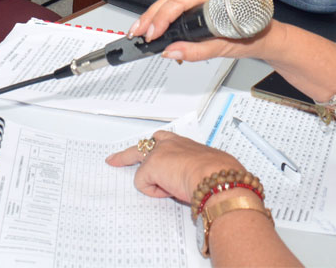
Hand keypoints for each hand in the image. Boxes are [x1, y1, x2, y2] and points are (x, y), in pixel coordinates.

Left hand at [105, 130, 248, 203]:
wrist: (216, 176)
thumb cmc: (220, 174)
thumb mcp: (210, 170)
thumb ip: (200, 174)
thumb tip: (204, 185)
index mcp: (188, 146)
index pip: (169, 142)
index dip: (159, 148)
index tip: (154, 149)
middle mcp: (172, 145)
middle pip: (146, 145)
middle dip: (131, 153)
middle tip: (115, 159)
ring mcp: (160, 153)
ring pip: (136, 158)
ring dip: (133, 169)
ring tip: (115, 163)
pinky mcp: (151, 165)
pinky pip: (144, 184)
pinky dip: (154, 191)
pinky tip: (168, 192)